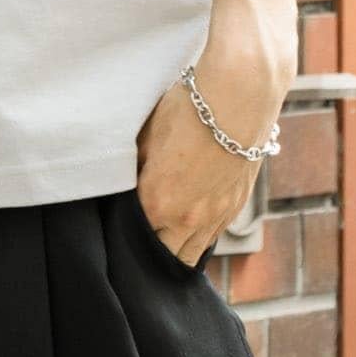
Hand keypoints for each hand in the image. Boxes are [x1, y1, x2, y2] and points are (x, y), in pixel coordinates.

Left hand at [134, 36, 291, 266]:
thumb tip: (124, 185)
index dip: (123, 230)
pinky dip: (198, 236)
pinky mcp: (235, 208)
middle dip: (149, 248)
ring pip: (191, 254)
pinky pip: (212, 237)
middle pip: (162, 256)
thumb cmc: (187, 112)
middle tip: (139, 234)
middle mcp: (187, 220)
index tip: (116, 224)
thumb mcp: (146, 137)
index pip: (133, 236)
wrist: (238, 100)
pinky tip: (188, 221)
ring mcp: (215, 218)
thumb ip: (134, 170)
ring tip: (162, 235)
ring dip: (175, 248)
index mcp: (158, 203)